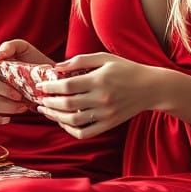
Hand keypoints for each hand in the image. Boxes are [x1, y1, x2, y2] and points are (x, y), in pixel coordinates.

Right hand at [0, 38, 53, 124]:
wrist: (24, 75)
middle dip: (8, 104)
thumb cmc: (22, 60)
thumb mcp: (20, 48)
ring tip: (21, 108)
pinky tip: (8, 118)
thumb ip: (9, 46)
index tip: (19, 95)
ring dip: (6, 111)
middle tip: (24, 104)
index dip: (4, 90)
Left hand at [36, 52, 158, 137]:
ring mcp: (105, 114)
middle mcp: (102, 99)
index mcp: (99, 80)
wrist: (151, 87)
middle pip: (67, 104)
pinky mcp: (109, 124)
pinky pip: (85, 133)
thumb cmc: (126, 69)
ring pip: (73, 121)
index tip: (41, 86)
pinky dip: (70, 130)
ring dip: (55, 117)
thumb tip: (57, 67)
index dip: (50, 87)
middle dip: (49, 102)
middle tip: (40, 99)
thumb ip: (80, 60)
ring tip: (46, 111)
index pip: (67, 86)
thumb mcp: (104, 58)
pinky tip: (63, 122)